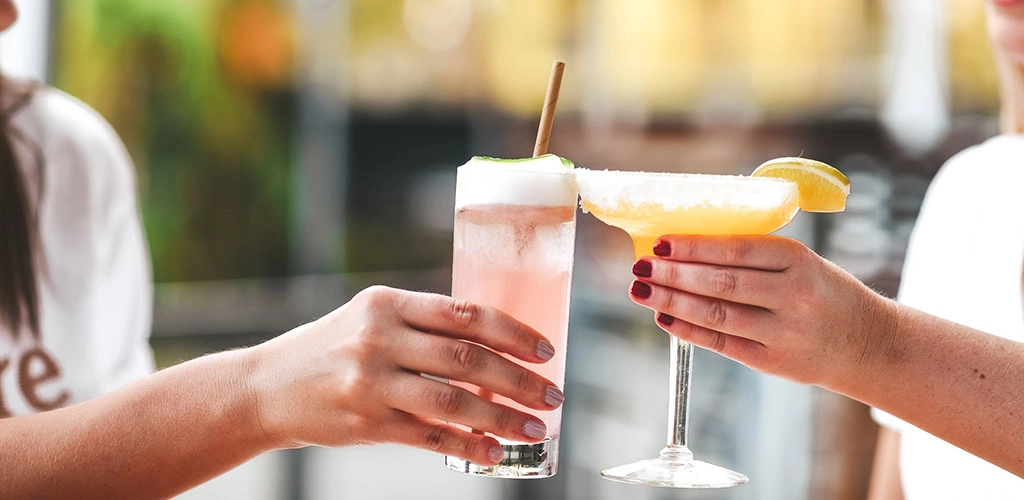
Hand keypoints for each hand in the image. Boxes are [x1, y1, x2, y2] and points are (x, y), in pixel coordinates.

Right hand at [246, 286, 562, 465]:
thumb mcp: (371, 318)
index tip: (546, 350)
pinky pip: (428, 437)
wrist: (268, 388)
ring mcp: (370, 383)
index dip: (512, 333)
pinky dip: (466, 446)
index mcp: (387, 303)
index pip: (464, 313)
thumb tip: (495, 344)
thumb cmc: (334, 348)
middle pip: (465, 358)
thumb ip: (423, 324)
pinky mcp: (365, 423)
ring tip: (533, 428)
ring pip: (452, 401)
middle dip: (518, 379)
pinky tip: (493, 452)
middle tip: (552, 396)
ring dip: (501, 418)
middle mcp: (378, 338)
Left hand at [627, 235, 896, 388]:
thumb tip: (687, 249)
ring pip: (717, 315)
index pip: (736, 249)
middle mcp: (792, 295)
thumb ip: (754, 257)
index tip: (660, 242)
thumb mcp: (802, 263)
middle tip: (640, 266)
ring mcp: (783, 332)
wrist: (869, 344)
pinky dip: (689, 331)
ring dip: (672, 302)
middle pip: (721, 283)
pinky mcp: (774, 362)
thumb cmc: (823, 294)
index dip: (694, 246)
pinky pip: (722, 344)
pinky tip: (663, 318)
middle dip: (674, 274)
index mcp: (799, 260)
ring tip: (641, 290)